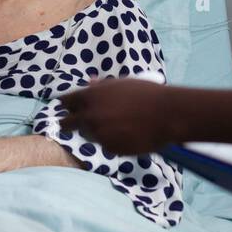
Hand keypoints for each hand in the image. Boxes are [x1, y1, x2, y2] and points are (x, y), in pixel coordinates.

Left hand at [60, 79, 181, 154]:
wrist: (166, 114)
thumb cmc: (145, 94)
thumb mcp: (120, 84)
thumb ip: (100, 86)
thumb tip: (88, 82)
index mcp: (90, 97)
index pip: (65, 102)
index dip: (66, 105)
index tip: (67, 107)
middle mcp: (89, 116)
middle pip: (67, 123)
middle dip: (69, 123)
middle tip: (73, 123)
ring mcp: (99, 134)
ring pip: (88, 135)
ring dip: (95, 131)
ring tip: (115, 124)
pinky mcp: (110, 149)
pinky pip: (105, 145)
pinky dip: (111, 141)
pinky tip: (127, 133)